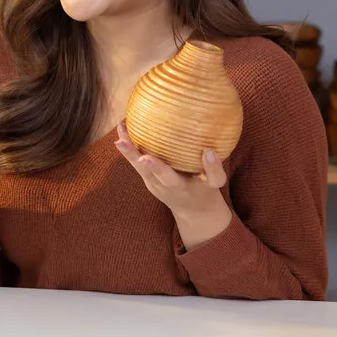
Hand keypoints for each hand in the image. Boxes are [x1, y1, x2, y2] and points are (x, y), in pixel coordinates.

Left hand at [115, 119, 231, 249]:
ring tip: (120, 127)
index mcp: (178, 188)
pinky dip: (129, 146)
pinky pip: (135, 160)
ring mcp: (151, 181)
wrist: (192, 208)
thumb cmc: (204, 191)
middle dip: (132, 156)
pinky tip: (124, 128)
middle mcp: (160, 185)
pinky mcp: (146, 176)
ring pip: (135, 164)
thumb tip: (209, 151)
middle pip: (143, 171)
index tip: (145, 157)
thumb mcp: (215, 185)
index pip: (167, 178)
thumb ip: (215, 170)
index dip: (156, 167)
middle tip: (120, 142)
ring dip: (126, 147)